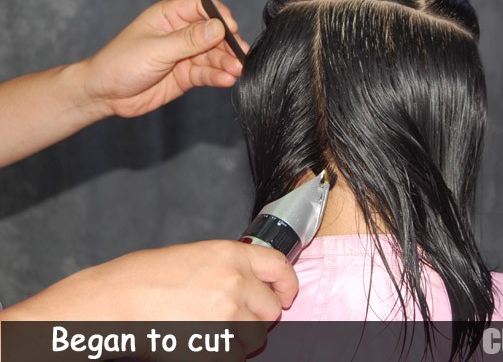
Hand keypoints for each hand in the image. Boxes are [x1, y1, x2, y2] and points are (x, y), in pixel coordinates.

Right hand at [0, 240, 296, 357]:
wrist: (113, 303)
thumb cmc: (142, 277)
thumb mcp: (193, 256)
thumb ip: (228, 265)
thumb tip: (250, 281)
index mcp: (231, 254)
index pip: (279, 266)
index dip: (287, 283)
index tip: (286, 293)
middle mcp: (236, 281)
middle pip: (272, 307)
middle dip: (258, 314)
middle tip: (234, 315)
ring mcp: (228, 315)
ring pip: (256, 336)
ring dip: (242, 336)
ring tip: (211, 329)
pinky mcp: (218, 345)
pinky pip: (237, 355)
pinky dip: (226, 352)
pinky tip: (202, 341)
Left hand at [81, 0, 248, 117]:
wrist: (106, 94)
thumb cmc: (120, 63)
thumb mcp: (156, 49)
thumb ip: (189, 40)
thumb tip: (218, 27)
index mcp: (169, 16)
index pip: (202, 6)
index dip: (219, 15)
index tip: (230, 28)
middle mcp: (180, 33)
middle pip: (214, 33)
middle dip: (229, 44)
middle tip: (241, 55)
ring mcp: (185, 55)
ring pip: (214, 55)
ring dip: (227, 62)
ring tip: (237, 71)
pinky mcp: (187, 75)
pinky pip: (207, 73)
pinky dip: (219, 76)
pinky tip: (227, 79)